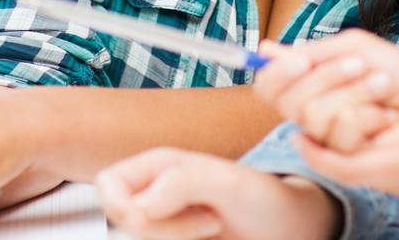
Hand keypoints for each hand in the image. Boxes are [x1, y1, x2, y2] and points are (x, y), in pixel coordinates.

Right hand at [97, 148, 341, 239]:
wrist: (290, 230)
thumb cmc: (264, 199)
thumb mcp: (231, 182)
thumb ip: (184, 181)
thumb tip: (140, 206)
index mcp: (159, 166)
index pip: (109, 188)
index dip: (131, 209)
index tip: (180, 212)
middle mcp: (155, 192)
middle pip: (122, 223)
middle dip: (162, 232)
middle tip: (209, 224)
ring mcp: (164, 221)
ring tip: (214, 229)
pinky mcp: (173, 239)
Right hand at [254, 30, 398, 152]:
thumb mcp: (355, 49)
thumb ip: (312, 53)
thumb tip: (265, 50)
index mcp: (312, 90)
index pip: (270, 88)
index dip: (277, 73)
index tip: (300, 58)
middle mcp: (317, 118)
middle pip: (288, 101)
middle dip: (327, 75)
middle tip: (360, 66)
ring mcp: (333, 143)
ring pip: (315, 115)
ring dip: (355, 92)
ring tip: (383, 88)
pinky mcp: (352, 162)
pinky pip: (340, 132)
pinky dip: (368, 114)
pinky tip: (387, 116)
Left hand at [297, 55, 398, 239]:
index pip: (352, 164)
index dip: (319, 149)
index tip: (295, 131)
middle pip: (349, 172)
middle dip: (322, 150)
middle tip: (301, 124)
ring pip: (366, 175)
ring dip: (344, 154)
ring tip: (330, 122)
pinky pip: (385, 177)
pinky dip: (368, 159)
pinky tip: (373, 137)